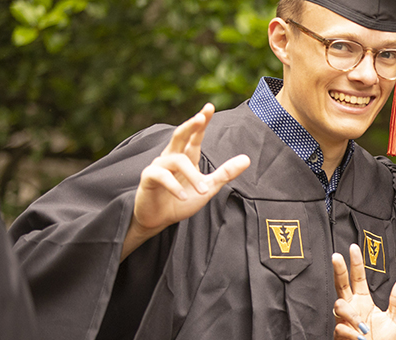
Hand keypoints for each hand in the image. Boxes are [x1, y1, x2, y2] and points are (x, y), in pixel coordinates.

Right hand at [123, 103, 249, 259]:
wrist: (158, 220)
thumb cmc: (181, 201)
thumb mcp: (208, 187)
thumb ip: (225, 173)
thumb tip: (247, 159)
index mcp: (186, 157)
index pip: (194, 136)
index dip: (201, 122)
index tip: (209, 107)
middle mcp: (171, 157)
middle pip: (180, 135)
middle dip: (190, 125)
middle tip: (200, 117)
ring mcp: (158, 166)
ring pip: (177, 160)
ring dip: (193, 176)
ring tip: (204, 191)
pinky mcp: (148, 178)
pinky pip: (161, 175)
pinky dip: (174, 186)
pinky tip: (183, 196)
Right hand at [333, 244, 395, 339]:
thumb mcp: (395, 320)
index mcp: (364, 302)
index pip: (357, 278)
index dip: (355, 263)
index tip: (353, 248)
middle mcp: (352, 309)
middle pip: (341, 285)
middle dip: (338, 270)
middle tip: (336, 257)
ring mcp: (345, 321)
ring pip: (339, 306)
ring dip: (351, 314)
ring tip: (363, 328)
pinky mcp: (340, 335)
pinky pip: (340, 327)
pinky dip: (351, 332)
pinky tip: (359, 337)